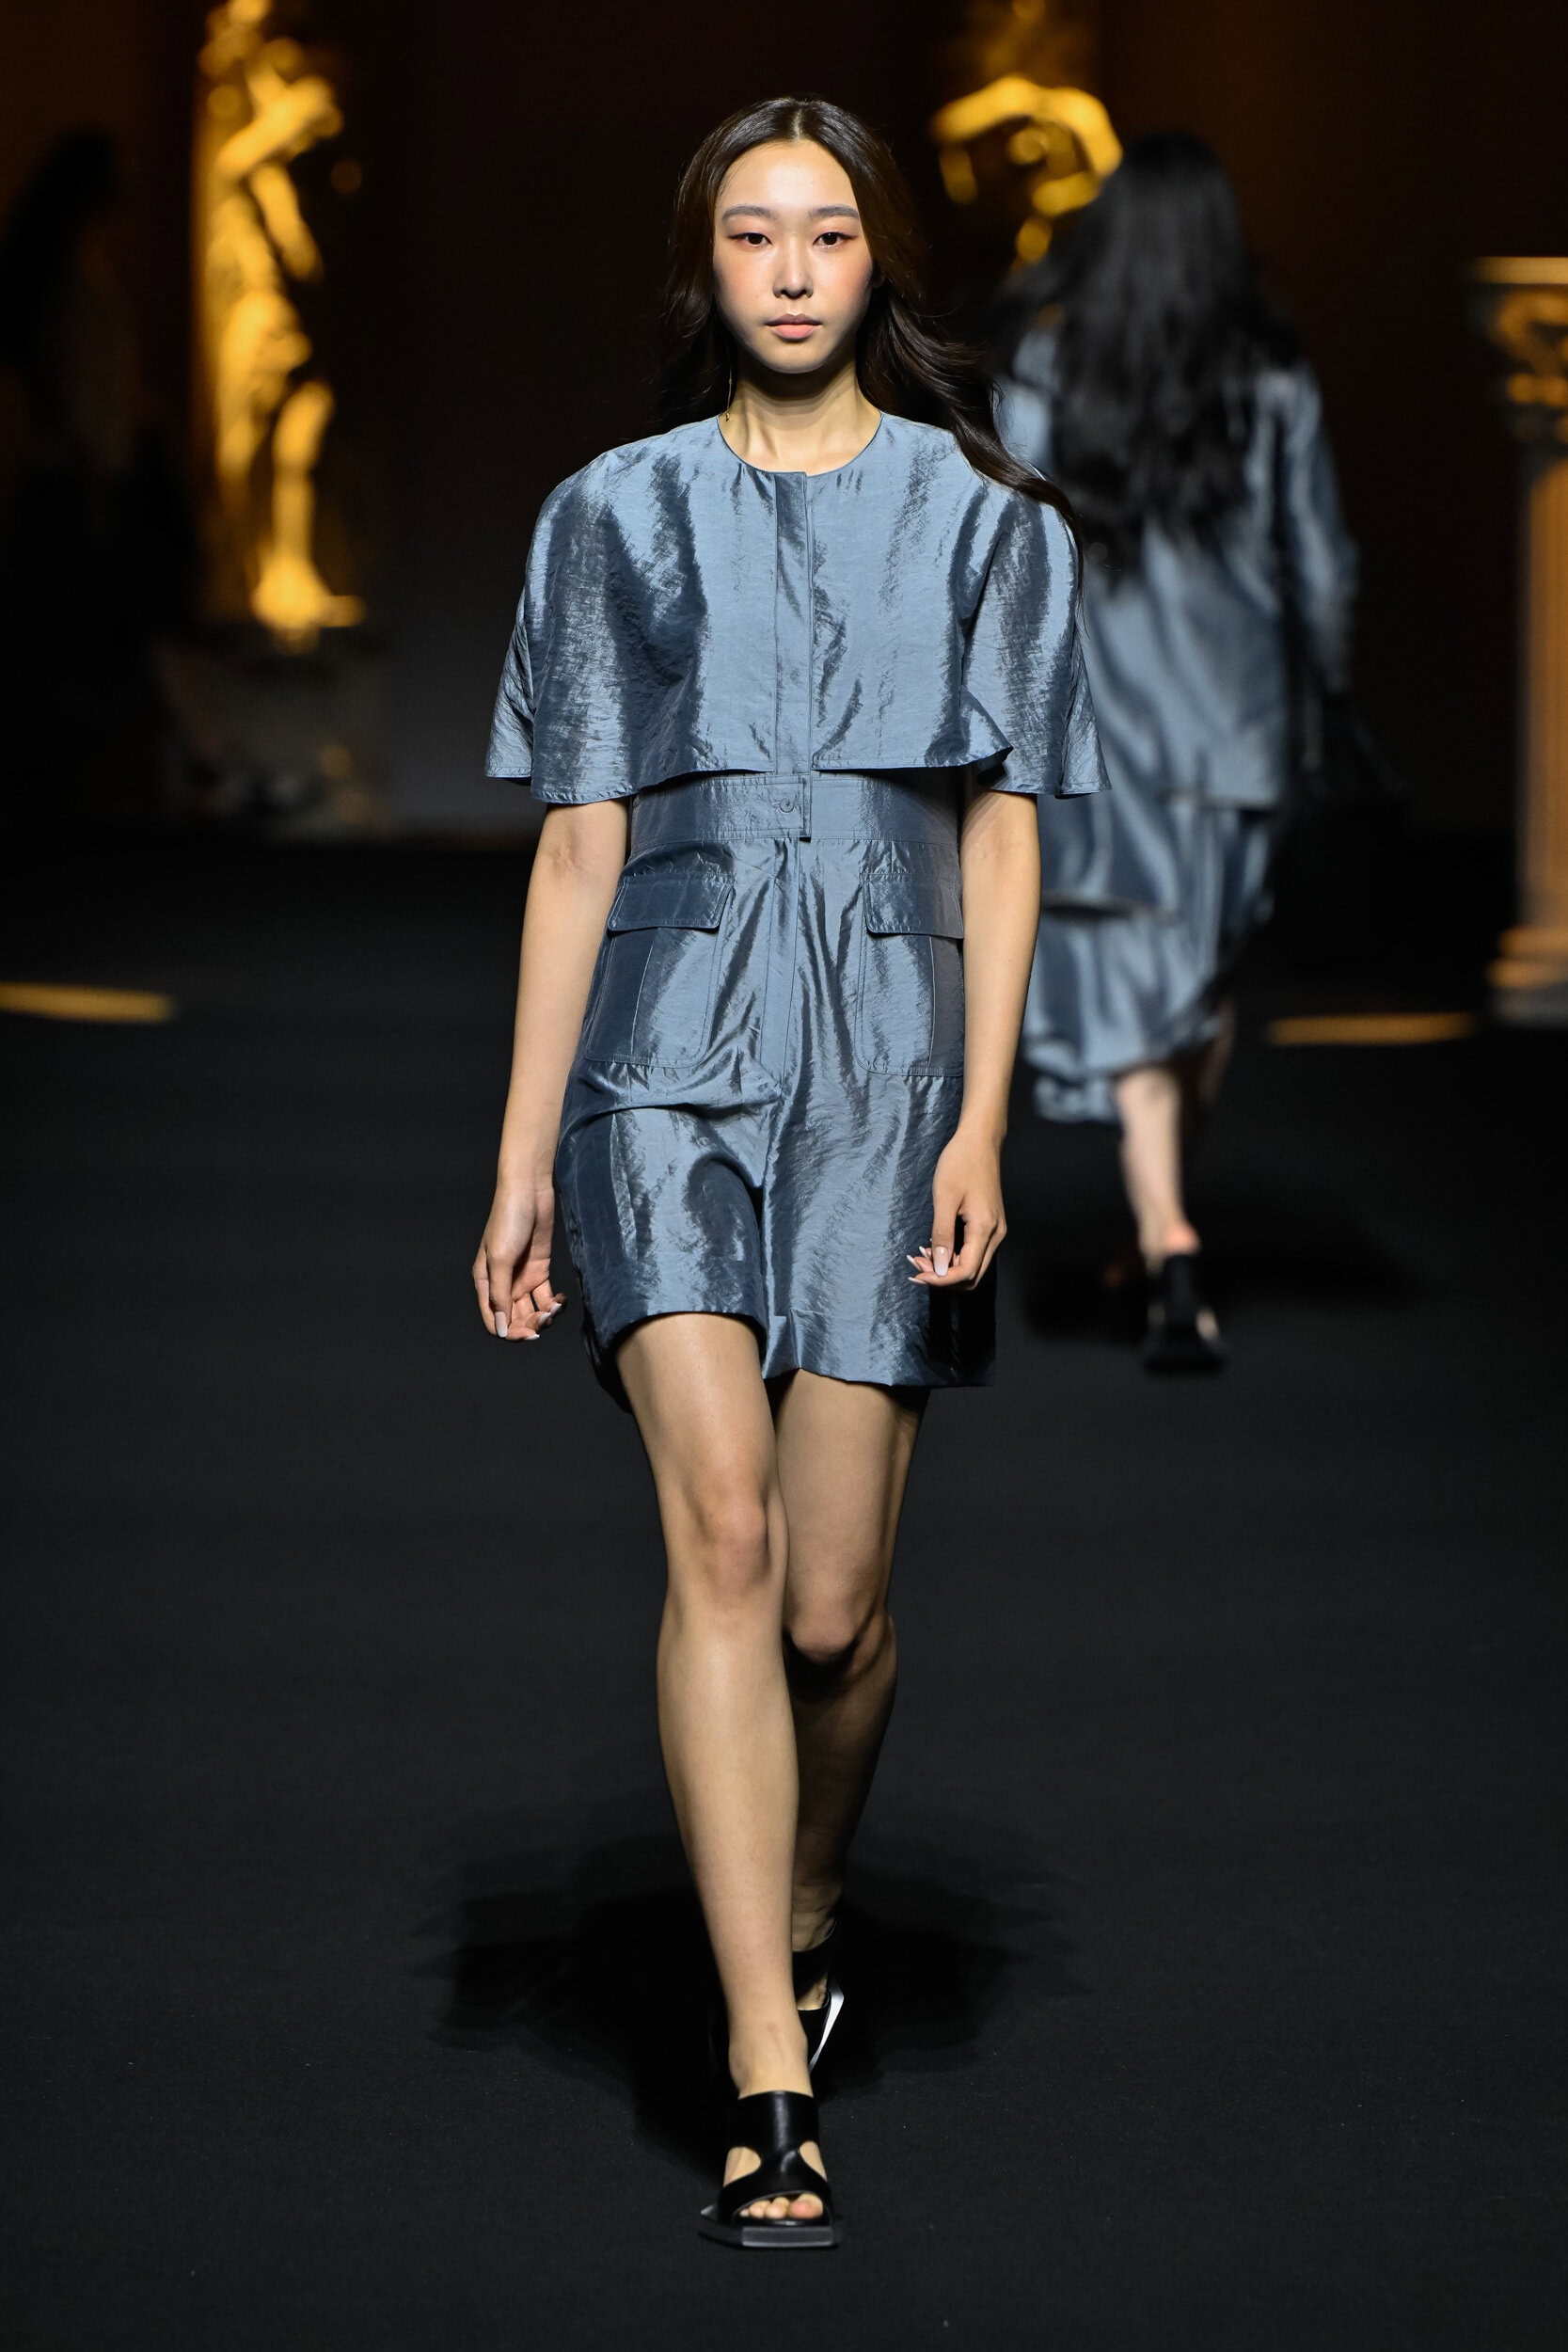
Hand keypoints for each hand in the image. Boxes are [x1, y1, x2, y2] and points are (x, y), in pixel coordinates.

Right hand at [473, 1174, 565, 1340]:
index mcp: (486, 1283)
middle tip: (546, 1319)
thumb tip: (500, 1330)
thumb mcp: (500, 1260)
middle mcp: (502, 1284)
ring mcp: (522, 1278)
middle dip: (531, 1325)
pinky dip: (554, 1304)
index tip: (530, 1333)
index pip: (494, 1321)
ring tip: (556, 1307)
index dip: (510, 1332)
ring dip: (544, 1316)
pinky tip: (562, 1300)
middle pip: (514, 1319)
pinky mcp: (539, 1271)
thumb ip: (500, 1296)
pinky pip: (546, 1297)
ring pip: (531, 1311)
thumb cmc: (508, 1221)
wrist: (529, 1192)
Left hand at [907, 1123, 1005, 1289]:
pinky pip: (974, 1251)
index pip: (966, 1271)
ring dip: (948, 1268)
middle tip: (917, 1266)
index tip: (917, 1274)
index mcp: (985, 1229)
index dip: (941, 1279)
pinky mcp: (990, 1224)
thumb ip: (942, 1236)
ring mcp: (995, 1230)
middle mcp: (995, 1234)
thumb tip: (940, 1269)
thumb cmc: (960, 1163)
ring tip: (922, 1256)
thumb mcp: (944, 1199)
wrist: (979, 1141)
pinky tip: (936, 1247)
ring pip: (973, 1265)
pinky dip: (955, 1256)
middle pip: (973, 1276)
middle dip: (944, 1277)